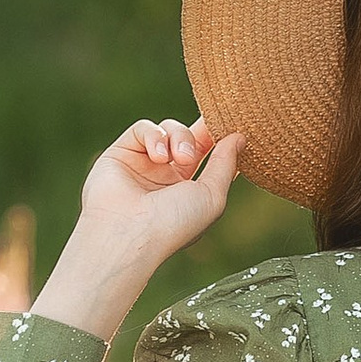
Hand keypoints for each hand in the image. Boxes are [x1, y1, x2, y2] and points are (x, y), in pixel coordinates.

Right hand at [30, 120, 244, 343]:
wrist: (128, 233)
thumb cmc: (174, 224)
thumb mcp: (212, 196)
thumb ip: (226, 165)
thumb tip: (240, 138)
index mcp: (189, 189)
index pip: (208, 154)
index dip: (220, 139)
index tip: (233, 128)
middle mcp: (166, 176)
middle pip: (190, 137)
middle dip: (201, 132)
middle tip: (208, 136)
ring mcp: (143, 164)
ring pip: (169, 128)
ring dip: (180, 137)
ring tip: (179, 157)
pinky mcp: (121, 153)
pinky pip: (143, 128)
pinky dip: (154, 136)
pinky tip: (157, 156)